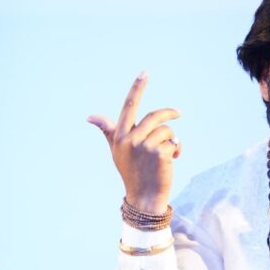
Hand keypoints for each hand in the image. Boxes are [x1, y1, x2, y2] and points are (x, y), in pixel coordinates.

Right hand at [87, 71, 180, 213]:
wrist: (144, 197)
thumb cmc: (132, 172)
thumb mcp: (117, 151)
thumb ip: (108, 130)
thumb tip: (90, 116)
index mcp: (120, 136)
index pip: (129, 107)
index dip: (137, 88)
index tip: (145, 73)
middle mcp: (130, 139)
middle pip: (155, 116)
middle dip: (169, 114)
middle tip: (178, 114)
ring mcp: (144, 146)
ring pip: (166, 130)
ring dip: (172, 139)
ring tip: (169, 153)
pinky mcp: (158, 153)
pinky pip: (174, 141)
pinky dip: (177, 149)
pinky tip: (173, 160)